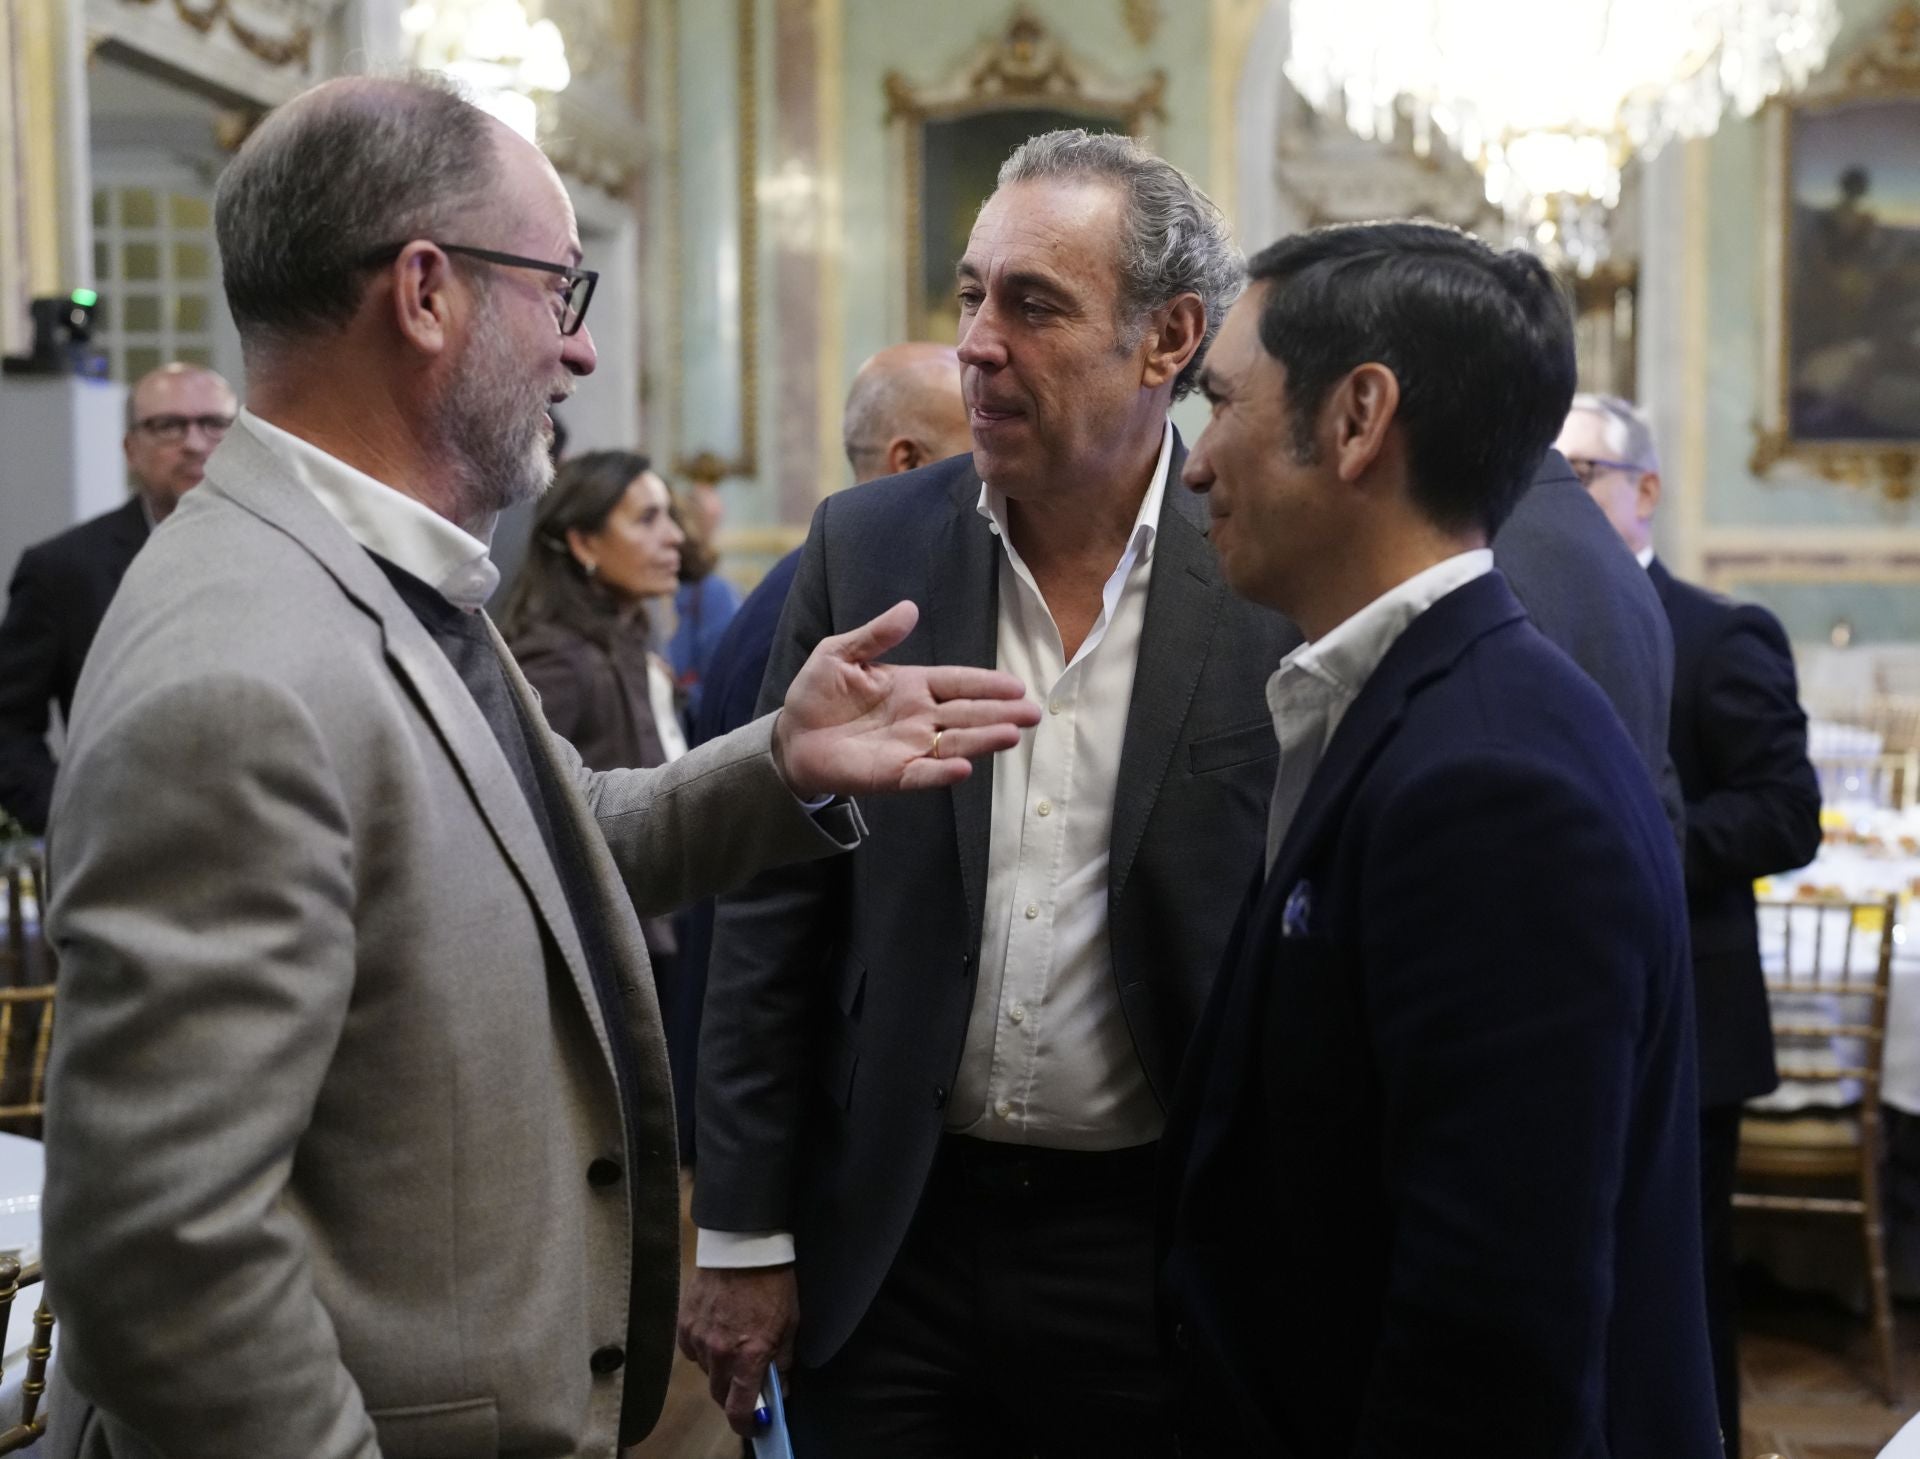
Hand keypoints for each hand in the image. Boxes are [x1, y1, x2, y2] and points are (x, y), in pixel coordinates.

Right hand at [676, 1264, 800, 1436]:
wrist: (744, 1247)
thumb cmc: (773, 1284)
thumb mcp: (790, 1324)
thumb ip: (783, 1361)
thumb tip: (780, 1387)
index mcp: (749, 1355)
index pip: (739, 1408)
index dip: (745, 1424)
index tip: (753, 1427)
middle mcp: (720, 1353)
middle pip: (719, 1394)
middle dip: (733, 1395)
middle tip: (746, 1384)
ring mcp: (698, 1338)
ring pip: (705, 1371)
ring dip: (719, 1368)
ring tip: (733, 1345)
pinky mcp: (684, 1324)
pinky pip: (691, 1351)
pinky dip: (703, 1349)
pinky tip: (716, 1332)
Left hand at [772, 600, 1039, 798]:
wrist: (791, 736)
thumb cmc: (817, 693)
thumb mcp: (841, 653)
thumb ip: (876, 635)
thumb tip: (910, 608)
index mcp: (912, 685)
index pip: (958, 682)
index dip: (987, 684)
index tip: (1017, 685)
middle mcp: (919, 717)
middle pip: (967, 713)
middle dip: (1000, 713)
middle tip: (1033, 713)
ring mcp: (909, 747)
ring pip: (955, 743)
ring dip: (983, 740)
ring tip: (1012, 735)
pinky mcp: (893, 774)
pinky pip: (923, 773)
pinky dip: (942, 772)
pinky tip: (964, 768)